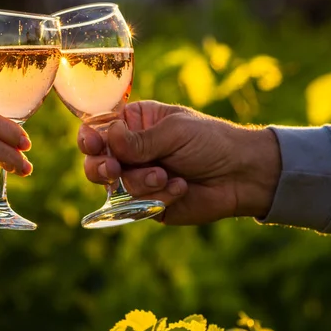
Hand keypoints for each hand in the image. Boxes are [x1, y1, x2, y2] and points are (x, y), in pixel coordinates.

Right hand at [78, 101, 280, 224]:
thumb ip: (139, 140)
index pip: (100, 129)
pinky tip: (180, 188)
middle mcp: (131, 152)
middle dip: (102, 167)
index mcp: (134, 124)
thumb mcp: (174, 131)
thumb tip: (107, 138)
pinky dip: (159, 197)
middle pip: (95, 161)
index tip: (92, 143)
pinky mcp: (148, 203)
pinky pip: (136, 206)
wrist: (241, 176)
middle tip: (115, 170)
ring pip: (115, 187)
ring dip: (141, 182)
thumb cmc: (210, 141)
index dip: (89, 137)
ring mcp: (138, 178)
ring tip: (167, 176)